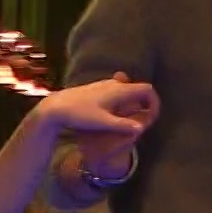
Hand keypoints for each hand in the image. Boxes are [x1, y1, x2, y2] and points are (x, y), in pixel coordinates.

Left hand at [43, 72, 159, 140]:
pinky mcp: (96, 88)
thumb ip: (123, 125)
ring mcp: (104, 84)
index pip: (146, 89)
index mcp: (119, 90)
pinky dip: (122, 101)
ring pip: (127, 90)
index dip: (154, 101)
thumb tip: (141, 128)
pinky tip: (114, 114)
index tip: (152, 116)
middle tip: (144, 118)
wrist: (57, 107)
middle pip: (138, 88)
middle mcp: (114, 84)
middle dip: (145, 102)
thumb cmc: (80, 114)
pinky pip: (117, 92)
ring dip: (133, 102)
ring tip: (130, 118)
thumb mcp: (103, 122)